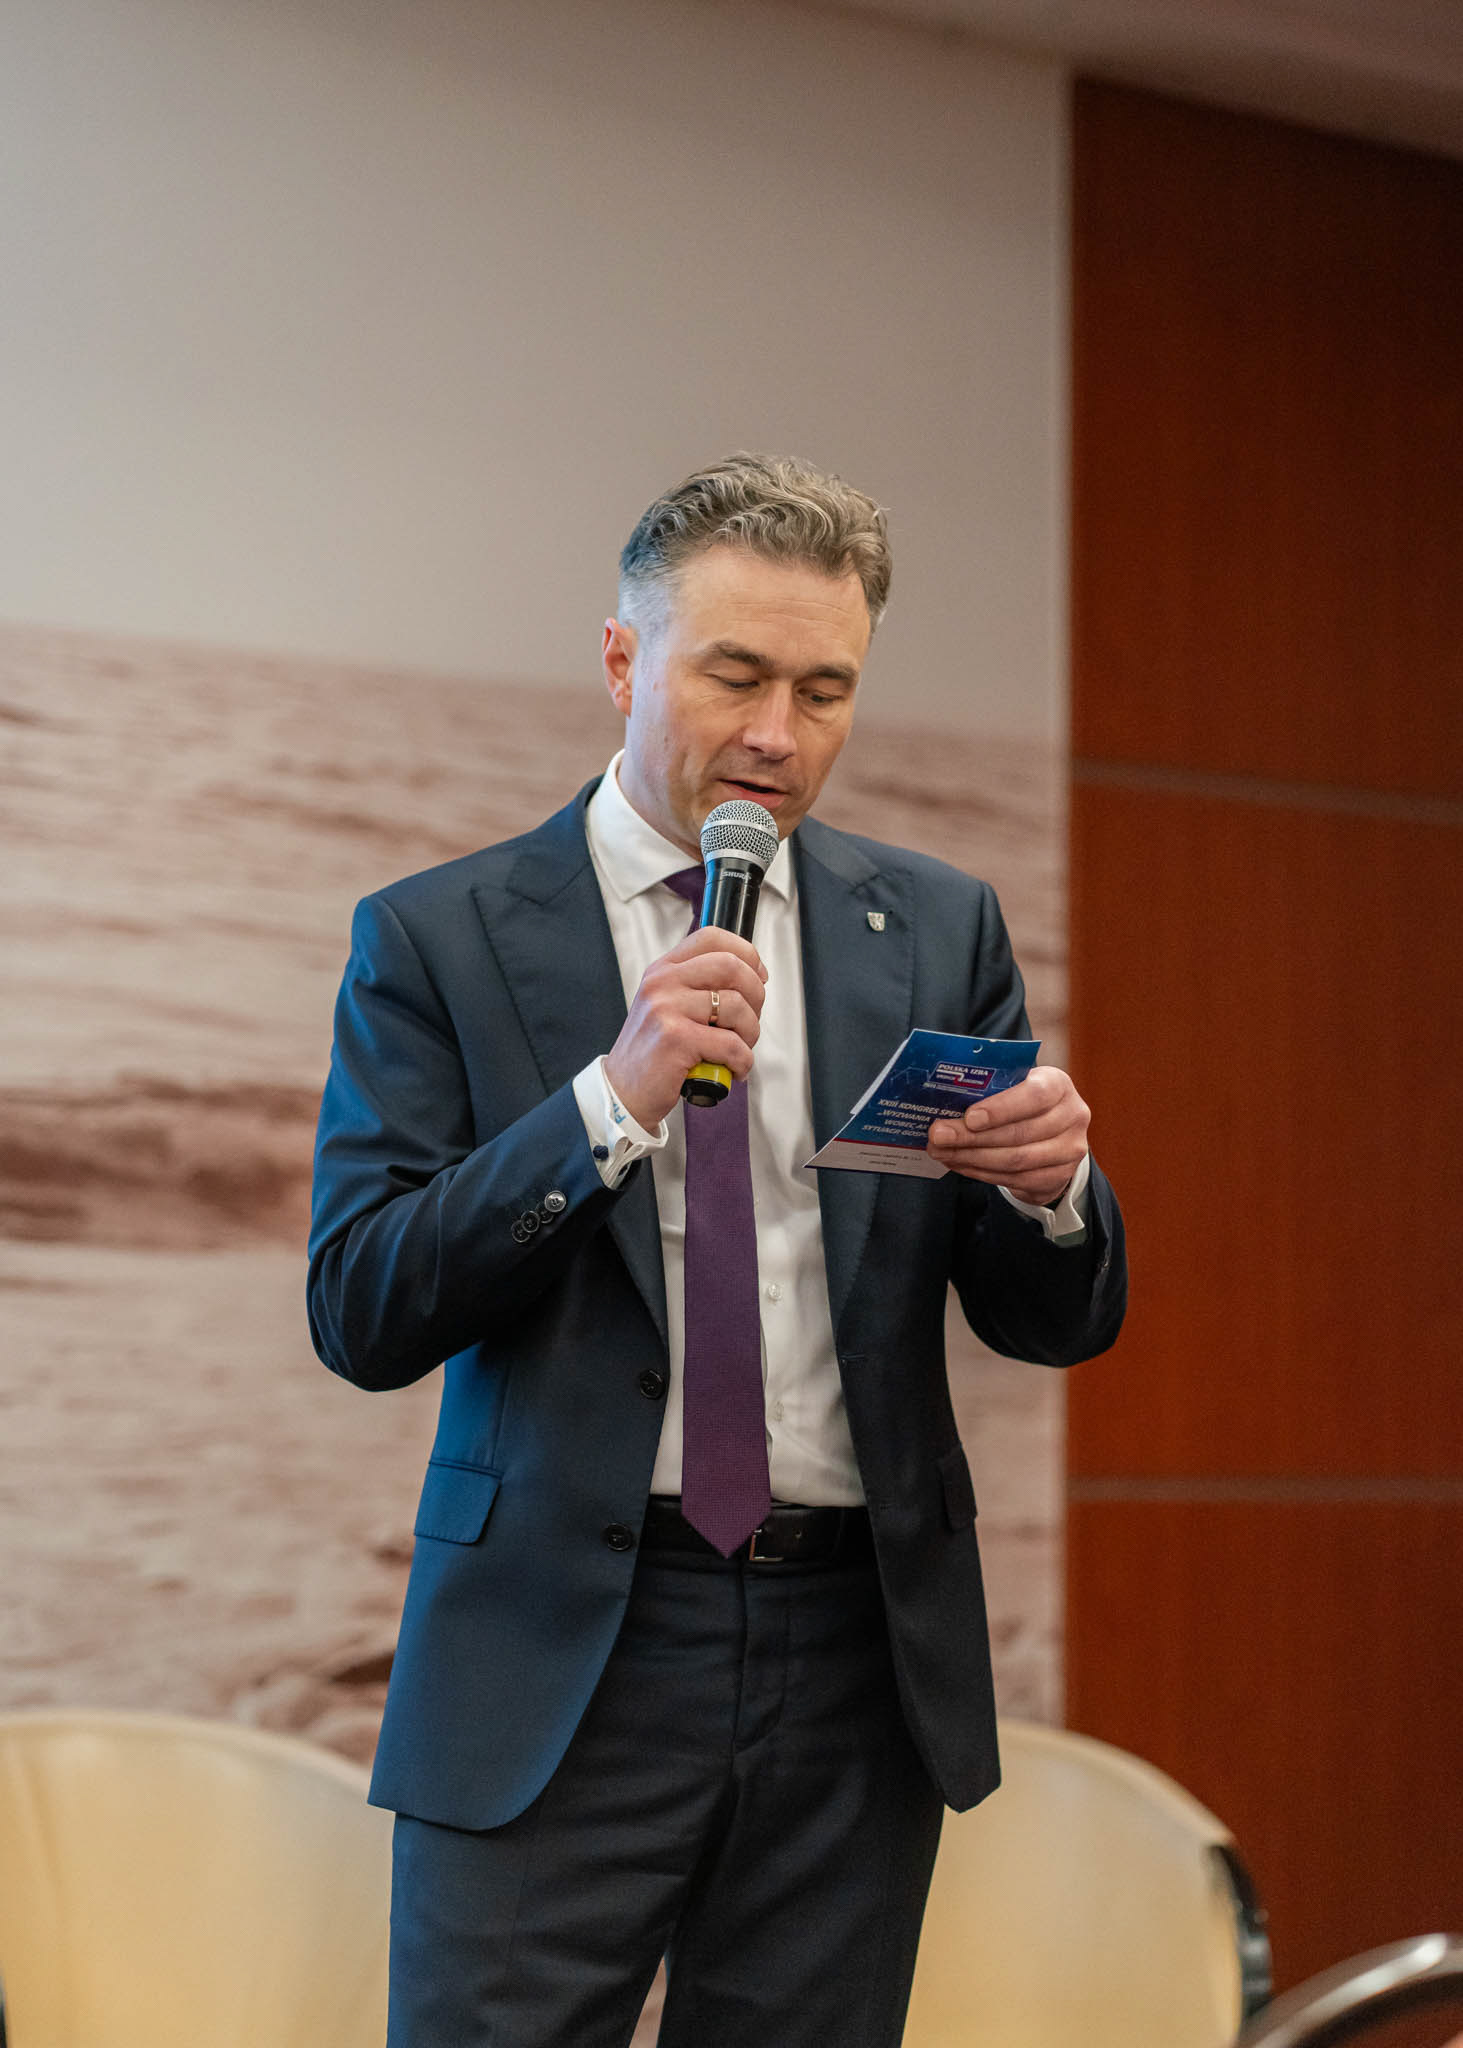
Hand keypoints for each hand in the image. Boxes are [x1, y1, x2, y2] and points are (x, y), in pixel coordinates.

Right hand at [604, 926, 766, 1129]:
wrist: (623, 1092)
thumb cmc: (652, 1053)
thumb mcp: (667, 1005)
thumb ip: (698, 986)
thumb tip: (750, 976)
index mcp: (663, 970)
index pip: (711, 938)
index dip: (746, 953)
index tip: (758, 976)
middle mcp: (663, 983)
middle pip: (731, 966)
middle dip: (756, 995)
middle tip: (749, 1020)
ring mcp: (667, 1009)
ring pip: (737, 1006)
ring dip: (750, 1033)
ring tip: (738, 1049)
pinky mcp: (676, 1040)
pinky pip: (732, 1044)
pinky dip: (742, 1062)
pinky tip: (732, 1069)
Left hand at [926, 1065, 1089, 1206]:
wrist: (1053, 1133)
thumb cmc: (1023, 1102)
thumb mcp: (1014, 1085)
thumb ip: (989, 1090)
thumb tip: (943, 1103)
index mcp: (1058, 1084)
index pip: (1034, 1095)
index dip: (1001, 1109)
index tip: (969, 1118)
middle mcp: (1073, 1116)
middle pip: (1018, 1133)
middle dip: (971, 1137)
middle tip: (938, 1137)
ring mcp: (1069, 1149)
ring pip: (1015, 1160)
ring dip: (972, 1158)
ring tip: (942, 1152)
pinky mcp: (1059, 1176)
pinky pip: (1015, 1179)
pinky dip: (982, 1173)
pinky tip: (960, 1164)